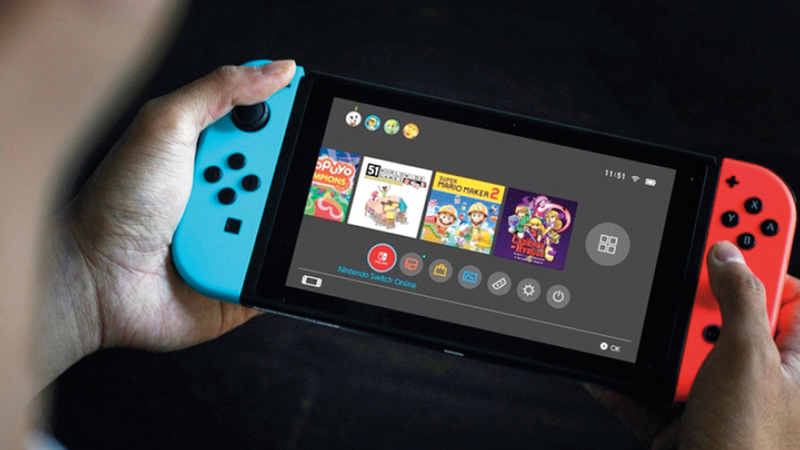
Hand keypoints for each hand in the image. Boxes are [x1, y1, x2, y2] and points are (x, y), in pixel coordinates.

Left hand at [40, 61, 296, 386]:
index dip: (292, 117)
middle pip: (287, 169)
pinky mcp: (244, 272)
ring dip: (266, 220)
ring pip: (287, 217)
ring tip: (226, 227)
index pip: (271, 120)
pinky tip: (240, 254)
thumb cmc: (119, 203)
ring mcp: (238, 229)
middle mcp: (229, 186)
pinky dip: (274, 259)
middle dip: (277, 175)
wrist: (99, 280)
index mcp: (213, 146)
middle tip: (242, 183)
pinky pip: (279, 263)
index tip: (306, 116)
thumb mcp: (165, 126)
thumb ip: (220, 90)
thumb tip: (277, 69)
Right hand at [587, 241, 799, 448]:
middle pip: (723, 315)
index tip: (734, 213)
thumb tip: (728, 254)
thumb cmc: (746, 449)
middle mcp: (755, 379)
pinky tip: (611, 372)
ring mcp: (716, 400)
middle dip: (695, 303)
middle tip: (677, 265)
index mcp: (791, 361)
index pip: (783, 291)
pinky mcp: (680, 422)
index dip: (762, 253)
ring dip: (659, 351)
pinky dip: (626, 385)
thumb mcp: (747, 360)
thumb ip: (739, 301)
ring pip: (682, 353)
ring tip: (654, 346)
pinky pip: (647, 392)